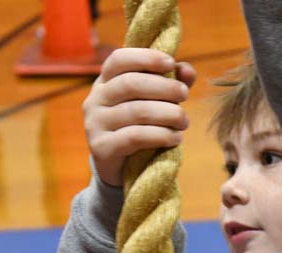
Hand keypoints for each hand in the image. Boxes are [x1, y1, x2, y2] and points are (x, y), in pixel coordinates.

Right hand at [83, 48, 196, 187]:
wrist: (120, 167)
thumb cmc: (140, 126)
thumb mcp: (155, 101)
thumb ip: (172, 82)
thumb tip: (187, 70)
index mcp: (106, 81)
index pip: (120, 59)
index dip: (146, 57)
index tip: (171, 63)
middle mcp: (95, 99)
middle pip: (131, 84)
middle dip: (163, 87)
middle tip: (184, 95)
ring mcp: (95, 123)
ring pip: (136, 111)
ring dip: (167, 114)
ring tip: (184, 121)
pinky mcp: (101, 147)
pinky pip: (135, 137)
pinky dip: (160, 135)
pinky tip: (176, 138)